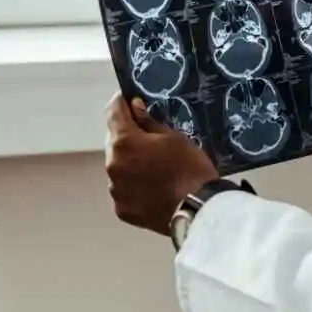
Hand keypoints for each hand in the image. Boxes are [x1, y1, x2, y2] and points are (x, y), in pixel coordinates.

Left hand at [105, 95, 218, 234]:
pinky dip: (133, 185)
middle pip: (114, 142)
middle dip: (127, 136)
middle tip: (148, 137)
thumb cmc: (189, 167)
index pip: (112, 113)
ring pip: (118, 167)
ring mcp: (115, 190)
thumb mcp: (173, 137)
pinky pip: (124, 189)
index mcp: (123, 143)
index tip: (128, 100)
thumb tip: (134, 107)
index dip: (120, 103)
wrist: (199, 210)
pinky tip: (152, 187)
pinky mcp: (122, 210)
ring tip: (153, 167)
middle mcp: (112, 165)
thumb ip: (148, 122)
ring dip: (129, 162)